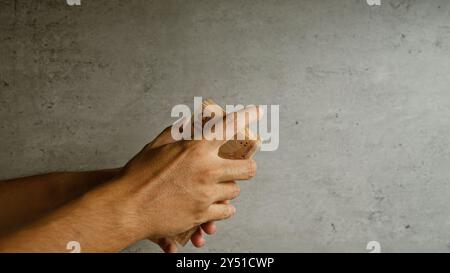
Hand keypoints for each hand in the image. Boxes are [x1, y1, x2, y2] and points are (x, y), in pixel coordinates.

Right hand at [93, 106, 259, 244]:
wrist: (126, 207)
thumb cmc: (138, 174)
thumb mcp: (158, 144)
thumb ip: (181, 130)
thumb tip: (194, 119)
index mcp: (196, 147)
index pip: (230, 126)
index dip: (247, 116)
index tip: (257, 112)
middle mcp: (206, 169)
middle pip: (247, 167)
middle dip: (246, 165)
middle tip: (239, 165)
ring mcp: (206, 194)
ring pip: (236, 191)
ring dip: (229, 187)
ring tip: (216, 186)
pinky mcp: (202, 214)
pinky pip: (226, 212)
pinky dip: (222, 208)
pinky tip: (213, 204)